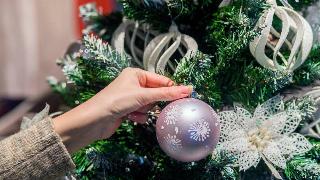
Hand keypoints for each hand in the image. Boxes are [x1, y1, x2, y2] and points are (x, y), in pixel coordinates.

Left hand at [53, 68, 191, 152]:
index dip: (171, 89)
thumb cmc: (116, 101)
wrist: (95, 120)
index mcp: (136, 74)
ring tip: (133, 111)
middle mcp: (133, 84)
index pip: (161, 80)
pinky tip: (128, 118)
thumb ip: (166, 93)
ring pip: (149, 105)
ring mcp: (130, 97)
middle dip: (152, 102)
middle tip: (150, 105)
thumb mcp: (143, 95)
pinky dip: (138, 117)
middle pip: (155, 94)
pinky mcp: (128, 110)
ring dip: (144, 110)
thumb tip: (188, 89)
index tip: (186, 95)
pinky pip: (142, 113)